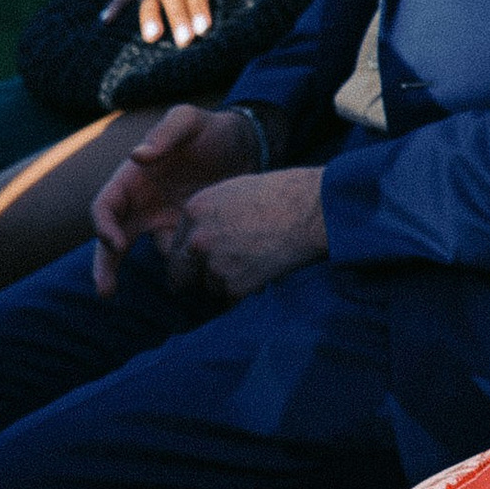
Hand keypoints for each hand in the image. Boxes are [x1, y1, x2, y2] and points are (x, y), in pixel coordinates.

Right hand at [90, 104, 262, 291]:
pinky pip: (178, 256)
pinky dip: (182, 270)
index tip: (116, 243)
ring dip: (140, 274)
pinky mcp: (188, 232)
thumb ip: (166, 133)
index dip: (104, 225)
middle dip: (105, 265)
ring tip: (148, 293)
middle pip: (112, 239)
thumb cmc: (211, 129)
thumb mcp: (189, 121)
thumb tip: (137, 156)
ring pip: (143, 253)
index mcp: (132, 178)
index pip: (105, 206)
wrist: (247, 145)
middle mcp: (142, 203)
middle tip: (105, 291)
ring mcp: (163, 220)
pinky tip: (196, 284)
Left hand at [167, 166, 327, 302]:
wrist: (313, 211)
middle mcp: (198, 239)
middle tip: (200, 282)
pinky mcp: (236, 285)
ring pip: (209, 286)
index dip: (188, 254)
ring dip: (226, 283)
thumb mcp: (235, 191)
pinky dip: (247, 290)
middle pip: (180, 273)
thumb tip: (201, 237)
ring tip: (252, 267)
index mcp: (195, 210)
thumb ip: (211, 215)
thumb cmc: (283, 193)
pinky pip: (232, 297)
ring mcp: (216, 264)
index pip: (176, 244)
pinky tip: (264, 274)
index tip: (193, 264)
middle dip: (190, 278)